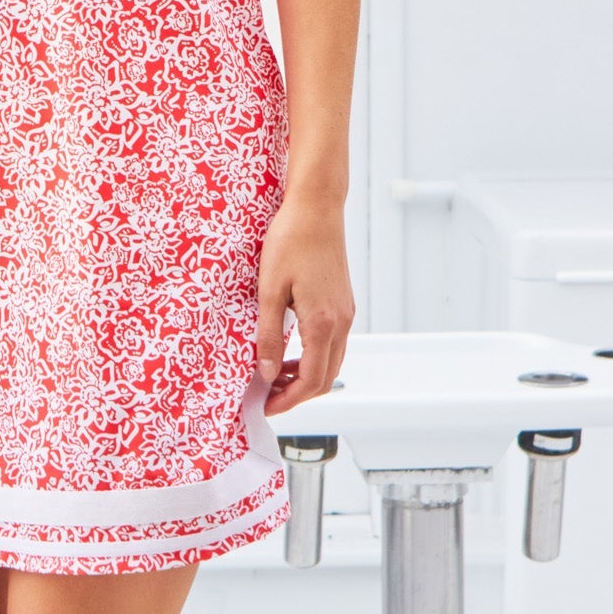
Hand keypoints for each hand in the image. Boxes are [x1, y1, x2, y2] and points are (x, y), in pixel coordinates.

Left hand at [255, 190, 353, 416]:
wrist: (317, 207)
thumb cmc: (291, 240)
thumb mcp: (270, 290)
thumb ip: (269, 335)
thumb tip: (268, 373)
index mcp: (323, 322)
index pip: (311, 380)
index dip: (288, 400)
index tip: (266, 406)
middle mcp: (342, 321)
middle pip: (326, 378)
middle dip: (298, 393)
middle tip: (268, 396)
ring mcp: (346, 311)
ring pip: (332, 361)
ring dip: (306, 375)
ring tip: (275, 374)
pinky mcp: (343, 301)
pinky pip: (333, 342)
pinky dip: (314, 355)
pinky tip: (291, 347)